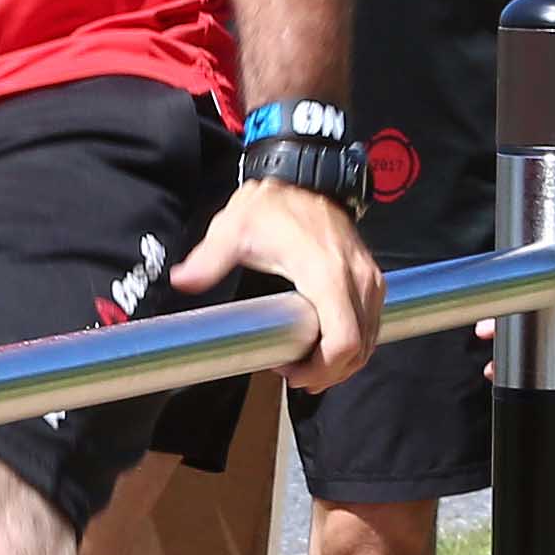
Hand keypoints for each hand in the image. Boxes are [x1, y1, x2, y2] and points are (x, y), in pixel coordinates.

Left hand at [171, 176, 382, 391]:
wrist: (307, 180)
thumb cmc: (272, 207)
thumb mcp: (234, 228)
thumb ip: (210, 258)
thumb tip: (182, 280)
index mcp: (326, 273)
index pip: (343, 340)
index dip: (320, 368)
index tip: (289, 369)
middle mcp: (356, 279)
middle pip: (358, 350)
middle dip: (328, 372)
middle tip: (292, 374)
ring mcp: (369, 280)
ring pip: (369, 341)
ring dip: (340, 362)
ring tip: (304, 364)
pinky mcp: (372, 280)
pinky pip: (371, 326)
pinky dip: (352, 345)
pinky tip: (323, 348)